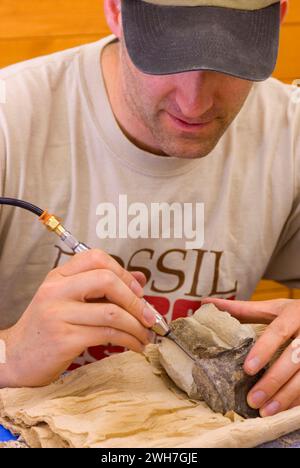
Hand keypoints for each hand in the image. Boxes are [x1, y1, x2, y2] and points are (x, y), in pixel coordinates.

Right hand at [2, 249, 155, 387]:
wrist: (15, 358)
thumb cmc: (46, 329)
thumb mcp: (69, 301)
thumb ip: (102, 288)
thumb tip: (139, 279)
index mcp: (58, 277)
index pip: (96, 258)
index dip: (123, 272)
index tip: (138, 291)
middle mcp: (56, 291)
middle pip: (106, 280)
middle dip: (135, 299)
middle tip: (149, 315)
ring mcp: (58, 314)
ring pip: (111, 312)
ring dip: (137, 325)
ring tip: (145, 335)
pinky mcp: (64, 339)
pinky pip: (107, 334)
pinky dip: (129, 340)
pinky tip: (134, 346)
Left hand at [201, 297, 299, 416]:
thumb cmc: (295, 314)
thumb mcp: (272, 308)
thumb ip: (242, 309)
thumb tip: (205, 302)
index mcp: (294, 314)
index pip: (278, 332)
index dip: (264, 350)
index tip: (248, 368)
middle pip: (293, 359)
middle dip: (273, 381)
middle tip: (253, 399)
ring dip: (286, 397)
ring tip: (265, 411)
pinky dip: (298, 401)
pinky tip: (283, 412)